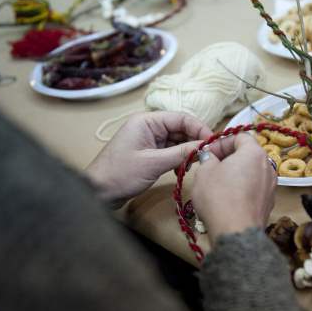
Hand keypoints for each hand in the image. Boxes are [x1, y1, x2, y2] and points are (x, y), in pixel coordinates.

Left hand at [86, 112, 211, 207]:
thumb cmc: (120, 174)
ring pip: (178, 141)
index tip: (213, 143)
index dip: (199, 129)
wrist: (98, 192)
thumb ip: (181, 153)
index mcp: (147, 121)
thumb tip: (205, 147)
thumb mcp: (154, 163)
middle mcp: (149, 127)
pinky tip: (183, 169)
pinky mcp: (149, 153)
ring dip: (188, 152)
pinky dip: (180, 159)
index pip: (181, 118)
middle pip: (181, 129)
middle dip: (195, 141)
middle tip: (207, 157)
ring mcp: (149, 140)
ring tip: (194, 165)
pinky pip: (171, 151)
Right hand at [192, 133, 276, 242]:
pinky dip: (243, 187)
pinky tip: (229, 198)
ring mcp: (271, 186)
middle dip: (229, 157)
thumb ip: (208, 159)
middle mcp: (268, 166)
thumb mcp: (204, 172)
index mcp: (254, 153)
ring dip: (236, 172)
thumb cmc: (219, 196)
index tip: (208, 152)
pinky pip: (255, 188)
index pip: (240, 136)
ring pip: (252, 171)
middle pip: (248, 154)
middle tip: (211, 166)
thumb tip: (210, 156)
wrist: (236, 231)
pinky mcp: (269, 203)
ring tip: (218, 182)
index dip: (222, 142)